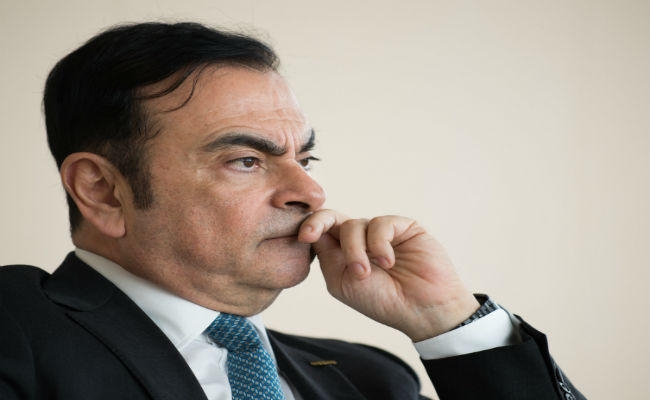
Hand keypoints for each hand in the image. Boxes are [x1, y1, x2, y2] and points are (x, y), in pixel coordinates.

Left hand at [298, 210, 479, 340]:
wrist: (421, 310)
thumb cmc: (382, 300)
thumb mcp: (342, 282)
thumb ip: (327, 255)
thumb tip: (314, 231)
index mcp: (343, 252)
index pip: (322, 231)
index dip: (309, 227)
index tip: (303, 236)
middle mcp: (361, 238)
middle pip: (332, 217)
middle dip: (318, 223)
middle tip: (309, 236)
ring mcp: (381, 231)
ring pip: (353, 225)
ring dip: (354, 251)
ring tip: (366, 273)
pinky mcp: (403, 226)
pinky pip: (380, 224)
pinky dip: (379, 244)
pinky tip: (388, 262)